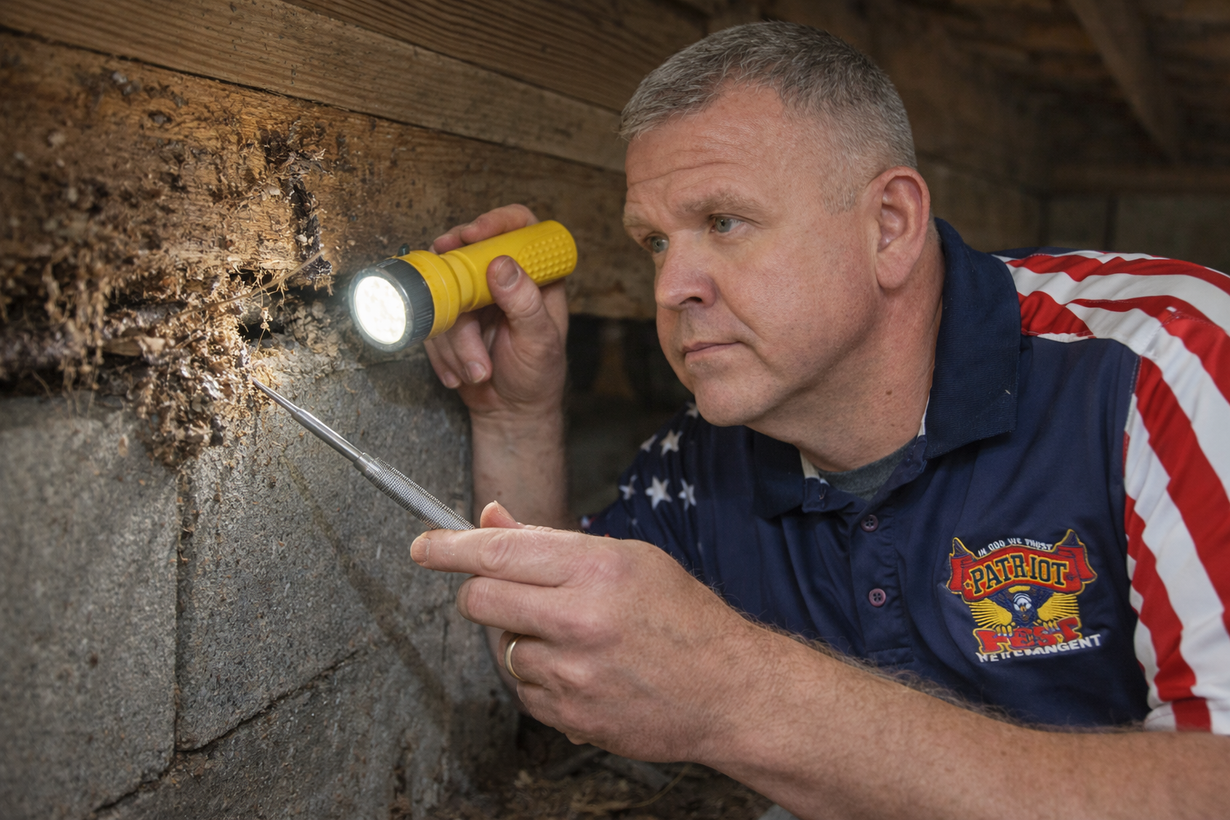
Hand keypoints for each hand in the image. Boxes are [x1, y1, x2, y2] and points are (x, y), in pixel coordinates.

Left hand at [411, 501, 768, 762]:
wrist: (727, 691)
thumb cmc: (682, 618)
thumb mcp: (627, 558)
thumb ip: (550, 541)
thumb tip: (490, 518)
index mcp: (595, 569)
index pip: (497, 552)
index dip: (449, 547)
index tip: (423, 547)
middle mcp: (578, 620)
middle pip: (479, 600)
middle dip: (480, 592)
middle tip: (505, 591)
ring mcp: (571, 674)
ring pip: (500, 648)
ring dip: (521, 638)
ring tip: (574, 637)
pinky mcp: (568, 716)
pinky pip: (523, 688)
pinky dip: (539, 677)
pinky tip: (582, 670)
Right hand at [423, 204, 568, 420]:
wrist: (510, 412)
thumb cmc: (537, 377)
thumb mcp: (539, 342)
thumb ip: (525, 304)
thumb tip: (501, 264)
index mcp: (535, 276)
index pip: (519, 227)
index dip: (496, 222)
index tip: (473, 235)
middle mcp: (502, 279)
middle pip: (468, 252)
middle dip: (455, 282)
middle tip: (454, 305)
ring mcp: (472, 297)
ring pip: (444, 293)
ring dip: (455, 339)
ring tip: (478, 369)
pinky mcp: (450, 318)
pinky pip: (431, 321)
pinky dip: (443, 353)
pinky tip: (461, 373)